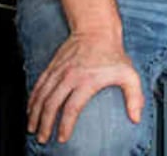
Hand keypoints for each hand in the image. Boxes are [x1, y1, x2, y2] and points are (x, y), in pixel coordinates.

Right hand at [26, 31, 143, 143]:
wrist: (96, 29)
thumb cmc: (113, 53)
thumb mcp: (129, 74)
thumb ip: (134, 97)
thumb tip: (136, 118)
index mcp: (87, 80)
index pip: (71, 107)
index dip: (65, 125)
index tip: (61, 138)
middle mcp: (69, 76)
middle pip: (51, 104)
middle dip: (44, 123)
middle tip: (41, 137)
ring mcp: (59, 71)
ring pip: (42, 95)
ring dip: (35, 113)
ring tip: (31, 127)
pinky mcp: (52, 66)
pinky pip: (39, 84)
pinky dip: (32, 98)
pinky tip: (30, 108)